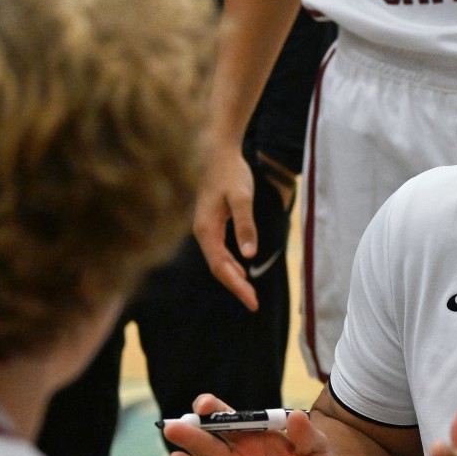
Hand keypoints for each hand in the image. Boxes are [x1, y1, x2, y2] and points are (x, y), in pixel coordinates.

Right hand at [193, 146, 259, 311]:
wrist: (217, 152)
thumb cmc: (230, 173)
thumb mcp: (242, 198)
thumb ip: (245, 225)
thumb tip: (249, 256)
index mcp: (206, 230)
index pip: (221, 267)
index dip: (237, 286)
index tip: (252, 301)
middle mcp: (202, 232)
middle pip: (218, 268)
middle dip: (236, 287)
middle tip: (254, 303)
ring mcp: (205, 229)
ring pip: (218, 261)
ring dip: (234, 278)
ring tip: (250, 293)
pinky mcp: (211, 224)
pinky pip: (219, 252)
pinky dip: (231, 265)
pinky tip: (242, 270)